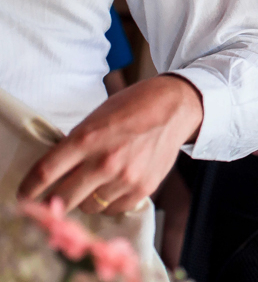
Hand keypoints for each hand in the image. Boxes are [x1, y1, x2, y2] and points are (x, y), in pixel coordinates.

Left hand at [18, 75, 203, 214]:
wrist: (175, 106)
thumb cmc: (133, 107)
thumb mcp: (96, 118)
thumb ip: (76, 145)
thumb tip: (56, 174)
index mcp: (87, 138)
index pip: (45, 173)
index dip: (28, 189)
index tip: (24, 196)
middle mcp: (104, 161)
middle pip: (62, 199)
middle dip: (53, 202)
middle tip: (53, 200)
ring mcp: (125, 177)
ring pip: (89, 207)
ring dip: (86, 200)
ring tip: (95, 185)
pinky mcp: (143, 187)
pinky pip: (114, 209)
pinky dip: (110, 202)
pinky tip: (115, 186)